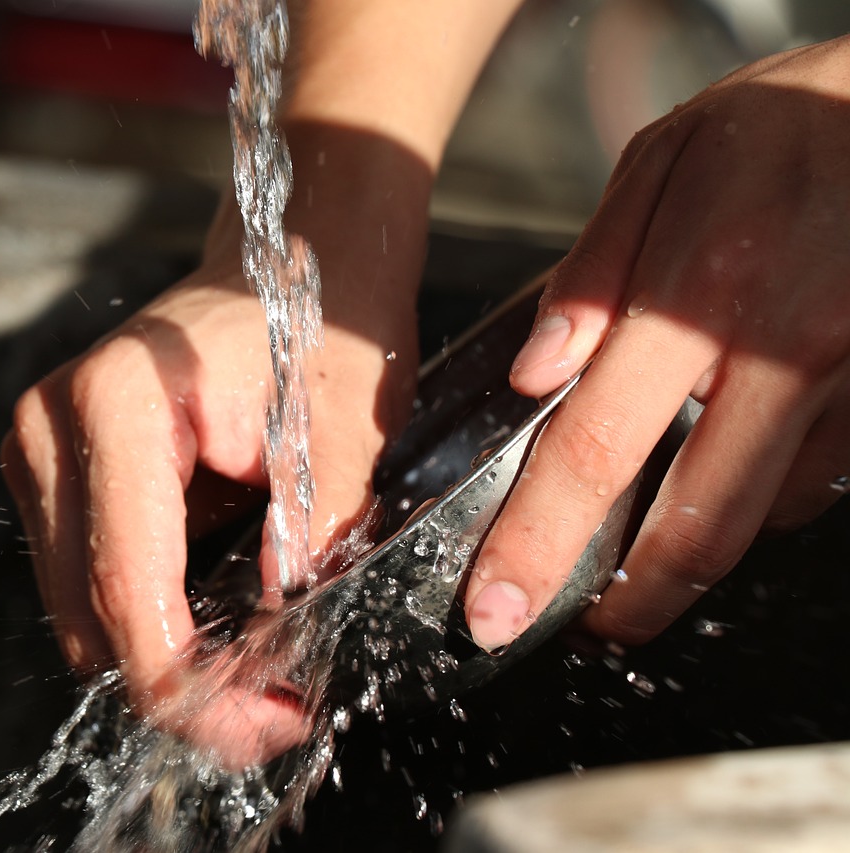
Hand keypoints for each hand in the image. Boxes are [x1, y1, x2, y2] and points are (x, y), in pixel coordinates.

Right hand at [2, 198, 421, 766]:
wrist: (286, 260)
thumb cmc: (320, 323)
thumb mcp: (344, 429)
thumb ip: (314, 535)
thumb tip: (280, 644)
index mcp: (117, 406)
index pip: (129, 591)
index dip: (191, 688)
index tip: (265, 727)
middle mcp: (51, 428)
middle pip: (89, 618)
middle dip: (181, 690)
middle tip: (277, 718)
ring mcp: (40, 449)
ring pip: (80, 612)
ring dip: (161, 663)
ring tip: (257, 686)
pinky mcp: (53, 469)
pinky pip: (86, 579)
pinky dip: (146, 622)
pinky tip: (218, 638)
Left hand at [465, 36, 849, 651]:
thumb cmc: (788, 122)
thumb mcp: (665, 161)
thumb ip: (592, 275)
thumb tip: (534, 376)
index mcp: (700, 293)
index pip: (595, 451)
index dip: (538, 545)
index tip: (497, 607)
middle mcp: (782, 353)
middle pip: (694, 528)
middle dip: (630, 600)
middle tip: (585, 621)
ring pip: (760, 516)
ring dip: (692, 542)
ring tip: (645, 529)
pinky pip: (814, 479)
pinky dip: (758, 491)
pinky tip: (727, 453)